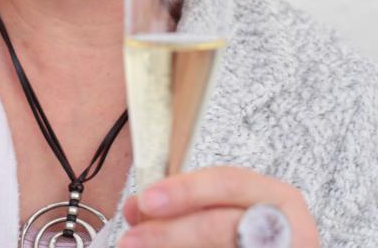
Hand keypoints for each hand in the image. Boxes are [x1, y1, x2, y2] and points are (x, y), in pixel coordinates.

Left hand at [119, 166, 320, 247]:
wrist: (262, 244)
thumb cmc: (246, 232)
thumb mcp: (221, 208)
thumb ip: (184, 203)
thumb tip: (136, 208)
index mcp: (279, 200)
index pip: (229, 183)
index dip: (186, 190)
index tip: (146, 200)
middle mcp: (292, 233)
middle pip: (222, 227)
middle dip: (171, 233)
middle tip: (132, 238)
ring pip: (221, 245)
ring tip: (137, 247)